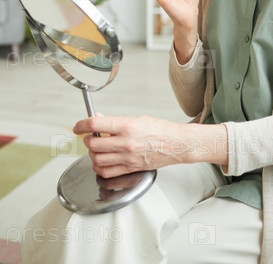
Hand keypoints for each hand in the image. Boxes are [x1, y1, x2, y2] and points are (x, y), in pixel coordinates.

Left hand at [73, 114, 190, 177]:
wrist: (176, 144)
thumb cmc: (160, 129)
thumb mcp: (137, 118)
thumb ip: (115, 121)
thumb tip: (98, 120)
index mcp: (127, 126)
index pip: (95, 125)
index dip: (81, 125)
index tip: (77, 126)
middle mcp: (125, 143)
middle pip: (93, 144)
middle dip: (87, 140)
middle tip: (90, 137)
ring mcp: (127, 158)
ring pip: (97, 160)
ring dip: (92, 154)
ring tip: (96, 149)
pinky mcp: (129, 169)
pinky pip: (106, 172)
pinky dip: (98, 167)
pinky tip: (101, 161)